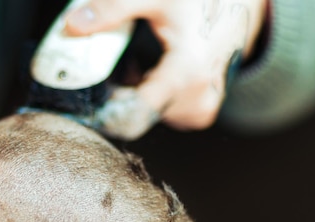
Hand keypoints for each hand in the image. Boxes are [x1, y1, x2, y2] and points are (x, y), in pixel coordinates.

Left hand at [66, 0, 267, 137]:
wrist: (242, 5)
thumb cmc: (203, 0)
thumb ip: (112, 9)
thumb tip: (72, 26)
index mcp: (186, 73)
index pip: (133, 115)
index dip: (104, 110)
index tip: (85, 100)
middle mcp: (197, 98)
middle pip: (137, 115)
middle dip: (118, 95)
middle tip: (116, 67)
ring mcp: (202, 108)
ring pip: (149, 115)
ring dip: (135, 95)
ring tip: (139, 64)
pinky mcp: (202, 111)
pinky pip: (165, 114)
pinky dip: (152, 97)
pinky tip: (155, 73)